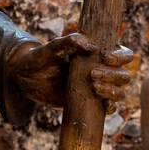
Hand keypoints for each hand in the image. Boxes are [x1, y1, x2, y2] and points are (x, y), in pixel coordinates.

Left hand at [7, 32, 133, 108]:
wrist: (25, 79)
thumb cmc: (39, 58)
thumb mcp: (50, 48)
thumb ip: (68, 42)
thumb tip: (92, 47)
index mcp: (97, 54)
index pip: (123, 54)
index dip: (121, 56)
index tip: (105, 57)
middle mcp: (101, 70)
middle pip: (124, 76)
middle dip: (113, 76)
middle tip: (92, 74)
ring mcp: (96, 88)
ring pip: (120, 92)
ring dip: (113, 91)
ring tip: (94, 87)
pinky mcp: (89, 103)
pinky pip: (108, 108)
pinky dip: (111, 107)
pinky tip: (103, 105)